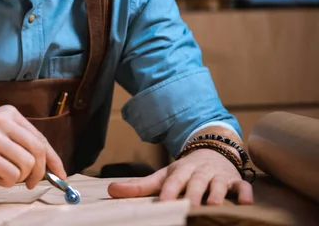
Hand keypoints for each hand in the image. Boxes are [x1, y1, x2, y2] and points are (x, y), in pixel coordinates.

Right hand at [0, 105, 65, 188]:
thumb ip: (18, 140)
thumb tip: (43, 163)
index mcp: (10, 113)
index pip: (40, 137)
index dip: (53, 158)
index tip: (60, 172)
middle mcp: (3, 121)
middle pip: (38, 150)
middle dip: (39, 172)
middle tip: (31, 182)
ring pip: (26, 164)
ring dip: (20, 177)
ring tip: (6, 176)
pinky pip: (10, 173)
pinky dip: (8, 181)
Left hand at [107, 149, 253, 206]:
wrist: (211, 150)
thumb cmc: (184, 171)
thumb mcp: (163, 175)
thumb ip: (139, 186)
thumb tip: (110, 190)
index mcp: (180, 171)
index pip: (173, 182)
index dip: (169, 191)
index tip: (163, 202)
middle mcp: (199, 172)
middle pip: (196, 183)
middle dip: (193, 193)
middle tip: (189, 206)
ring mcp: (218, 176)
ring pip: (219, 185)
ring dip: (217, 194)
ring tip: (214, 205)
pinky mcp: (235, 181)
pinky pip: (243, 186)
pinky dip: (245, 192)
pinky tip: (246, 202)